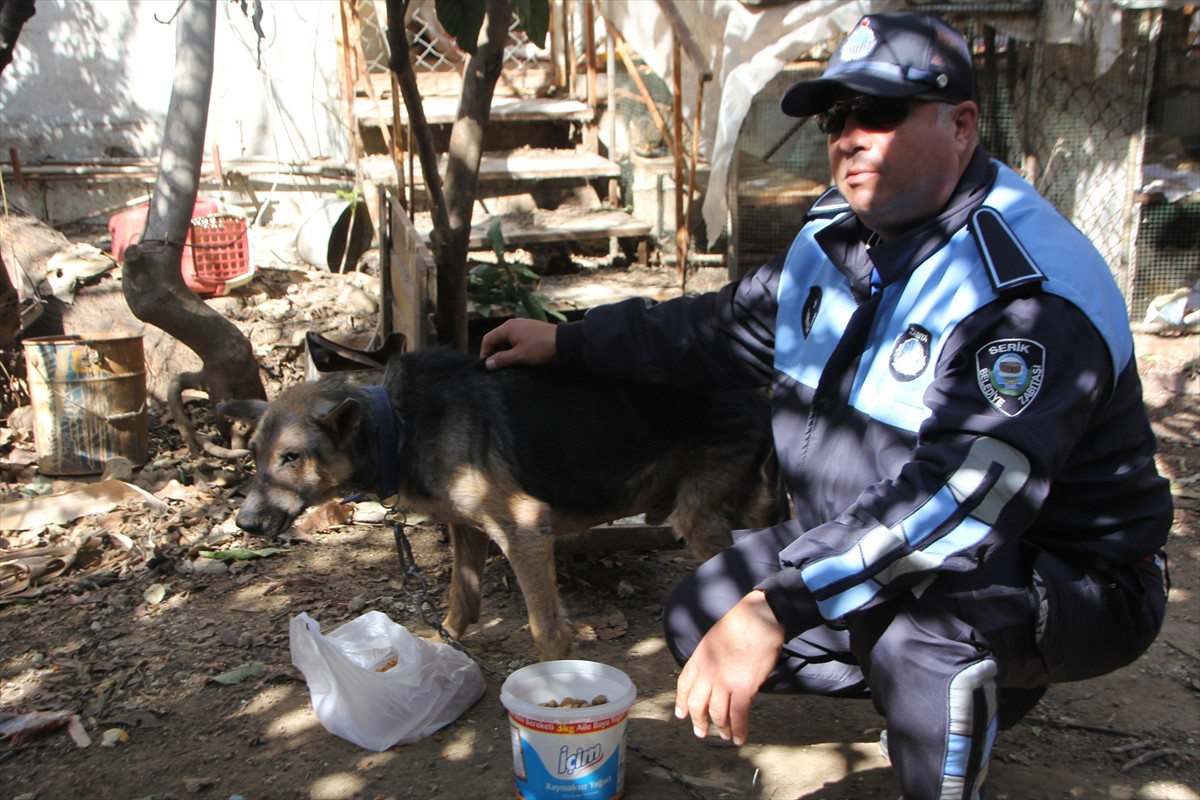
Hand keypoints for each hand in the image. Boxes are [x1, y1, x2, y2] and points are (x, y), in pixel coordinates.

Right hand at [480, 318, 557, 368]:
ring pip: (506, 340)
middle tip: (498, 367)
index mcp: (507, 328)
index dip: (485, 353)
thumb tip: (488, 364)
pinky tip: (519, 358)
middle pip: (496, 339)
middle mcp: (513, 324)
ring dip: (505, 352)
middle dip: (495, 353)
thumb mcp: (520, 355)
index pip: (488, 339)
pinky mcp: (529, 331)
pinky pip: (516, 339)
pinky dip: (514, 348)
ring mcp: (522, 326)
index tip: (488, 366)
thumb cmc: (541, 347)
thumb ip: (502, 359)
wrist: (563, 341)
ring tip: (509, 364)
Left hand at [674, 590, 784, 745]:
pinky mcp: (743, 688)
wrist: (757, 619)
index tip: (682, 714)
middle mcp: (707, 672)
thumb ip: (710, 657)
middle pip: (697, 704)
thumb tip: (715, 674)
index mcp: (699, 658)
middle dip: (698, 721)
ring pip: (717, 713)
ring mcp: (724, 682)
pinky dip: (738, 729)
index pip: (684, 685)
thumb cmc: (740, 623)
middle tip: (701, 732)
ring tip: (724, 736)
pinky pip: (738, 715)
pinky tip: (739, 738)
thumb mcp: (713, 638)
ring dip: (721, 727)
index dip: (682, 702)